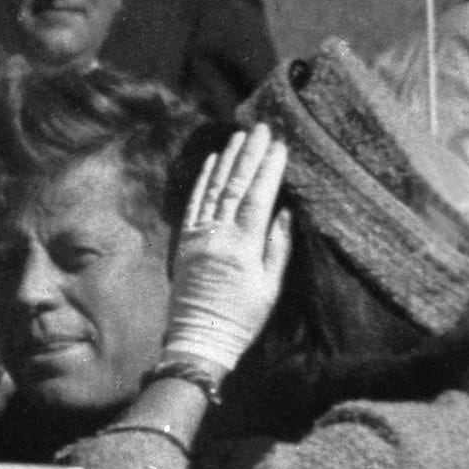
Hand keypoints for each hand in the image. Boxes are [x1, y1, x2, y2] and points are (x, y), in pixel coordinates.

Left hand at [165, 124, 292, 372]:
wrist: (199, 340)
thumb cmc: (241, 319)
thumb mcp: (270, 288)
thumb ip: (277, 248)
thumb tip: (284, 212)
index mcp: (242, 248)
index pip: (257, 198)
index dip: (268, 169)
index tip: (279, 145)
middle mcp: (217, 237)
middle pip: (234, 186)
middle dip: (249, 155)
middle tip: (261, 128)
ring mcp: (197, 238)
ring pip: (213, 190)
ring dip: (226, 161)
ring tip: (239, 136)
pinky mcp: (184, 243)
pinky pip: (194, 205)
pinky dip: (203, 181)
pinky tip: (212, 162)